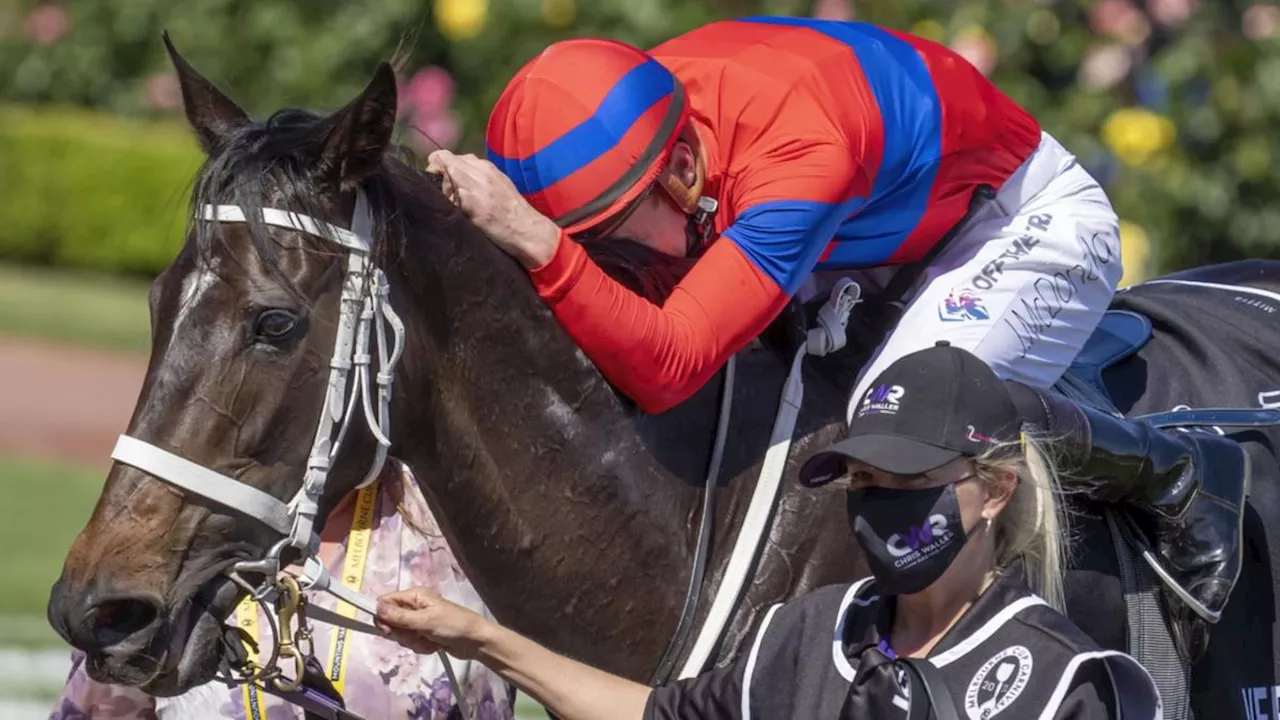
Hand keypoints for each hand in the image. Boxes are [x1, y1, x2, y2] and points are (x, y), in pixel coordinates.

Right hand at [375, 588, 489, 659]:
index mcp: (414, 596)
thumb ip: (400, 617)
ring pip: (401, 635)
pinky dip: (421, 647)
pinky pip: (412, 643)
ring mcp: (419, 622)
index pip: (385, 602)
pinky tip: (434, 646)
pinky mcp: (424, 635)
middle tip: (417, 635)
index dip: (383, 616)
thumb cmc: (453, 625)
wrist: (475, 642)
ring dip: (414, 642)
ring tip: (430, 640)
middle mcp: (414, 607)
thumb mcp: (425, 621)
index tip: (388, 630)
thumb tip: (376, 607)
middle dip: (402, 633)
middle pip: (391, 621)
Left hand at [426, 150, 561, 267]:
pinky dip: (452, 205)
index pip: (449, 156)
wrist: (529, 230)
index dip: (438, 166)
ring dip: (445, 190)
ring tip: (456, 206)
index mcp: (486, 166)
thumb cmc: (512, 212)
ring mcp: (478, 186)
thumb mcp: (498, 185)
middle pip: (445, 161)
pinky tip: (462, 215)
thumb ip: (477, 176)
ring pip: (448, 175)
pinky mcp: (475, 203)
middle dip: (437, 176)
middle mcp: (481, 171)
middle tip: (445, 195)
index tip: (437, 179)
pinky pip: (453, 197)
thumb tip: (452, 172)